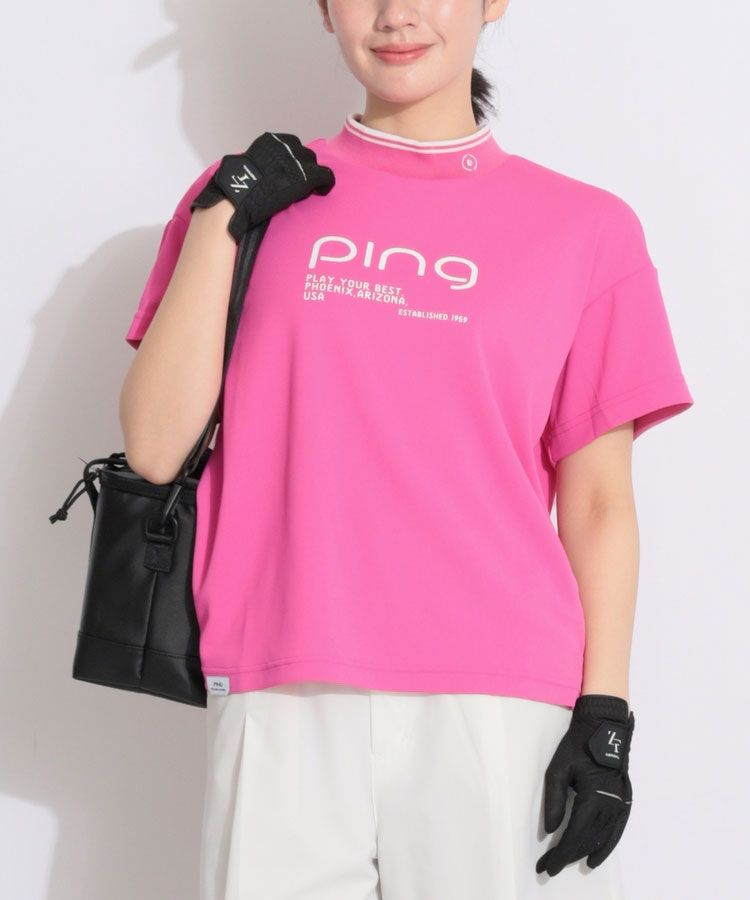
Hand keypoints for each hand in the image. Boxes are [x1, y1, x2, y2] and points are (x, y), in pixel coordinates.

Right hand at [190, 131, 334, 240]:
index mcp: (269, 141)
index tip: (292, 171)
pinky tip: (323, 190)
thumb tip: (257, 172)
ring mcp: (297, 160)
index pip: (291, 144)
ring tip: (311, 188)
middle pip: (304, 153)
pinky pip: (325, 176)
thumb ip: (257, 163)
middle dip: (304, 166)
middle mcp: (285, 146)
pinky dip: (326, 183)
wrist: (240, 196)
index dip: (293, 159)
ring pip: (315, 164)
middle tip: (301, 182)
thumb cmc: (236, 186)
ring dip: (313, 175)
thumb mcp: (245, 165)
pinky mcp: (307, 175)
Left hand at [535, 693, 634, 876]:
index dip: (560, 854)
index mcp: (593, 798)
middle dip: (568, 855)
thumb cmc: (577, 746)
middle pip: (588, 840)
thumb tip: (551, 831)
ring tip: (569, 863)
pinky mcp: (625, 800)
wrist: (603, 727)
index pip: (575, 835)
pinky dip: (607, 846)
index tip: (546, 866)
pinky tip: (596, 856)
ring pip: (602, 838)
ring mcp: (620, 804)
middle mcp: (611, 806)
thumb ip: (554, 802)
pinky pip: (617, 831)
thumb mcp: (558, 770)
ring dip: (585, 853)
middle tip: (549, 865)